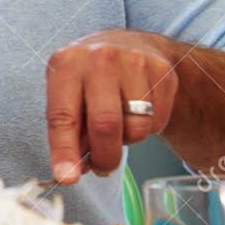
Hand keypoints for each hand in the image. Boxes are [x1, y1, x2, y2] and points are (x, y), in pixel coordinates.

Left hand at [46, 29, 178, 180]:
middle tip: (102, 167)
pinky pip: (157, 121)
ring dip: (128, 141)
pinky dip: (147, 129)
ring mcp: (134, 62)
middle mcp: (99, 59)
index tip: (67, 178)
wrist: (131, 45)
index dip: (64, 151)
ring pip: (136, 127)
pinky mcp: (162, 72)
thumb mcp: (68, 94)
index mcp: (65, 64)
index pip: (62, 116)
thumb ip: (68, 131)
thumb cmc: (90, 78)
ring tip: (120, 127)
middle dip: (104, 157)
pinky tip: (138, 112)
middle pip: (105, 124)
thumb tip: (71, 171)